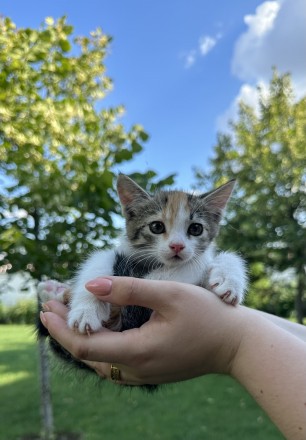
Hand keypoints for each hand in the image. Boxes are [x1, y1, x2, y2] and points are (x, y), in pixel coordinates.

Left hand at [40, 276, 244, 384]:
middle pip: (89, 354)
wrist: (236, 344)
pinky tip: (100, 325)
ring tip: (70, 313)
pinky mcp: (151, 369)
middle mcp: (137, 369)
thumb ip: (128, 289)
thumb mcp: (168, 294)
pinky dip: (100, 342)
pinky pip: (115, 360)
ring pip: (101, 359)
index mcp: (138, 352)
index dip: (60, 329)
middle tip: (52, 305)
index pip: (84, 346)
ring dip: (82, 335)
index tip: (45, 309)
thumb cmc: (207, 315)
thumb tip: (91, 286)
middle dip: (67, 329)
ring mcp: (144, 373)